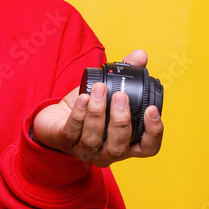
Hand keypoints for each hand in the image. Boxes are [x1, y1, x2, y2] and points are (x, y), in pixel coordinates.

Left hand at [32, 49, 162, 167]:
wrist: (54, 119)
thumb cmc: (87, 109)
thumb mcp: (108, 93)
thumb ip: (126, 75)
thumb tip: (141, 56)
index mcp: (125, 143)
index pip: (147, 148)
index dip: (153, 132)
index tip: (151, 109)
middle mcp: (107, 152)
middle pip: (119, 146)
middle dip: (120, 120)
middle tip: (120, 96)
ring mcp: (85, 150)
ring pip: (93, 138)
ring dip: (97, 113)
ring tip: (99, 89)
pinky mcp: (64, 142)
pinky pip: (72, 130)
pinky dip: (79, 113)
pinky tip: (83, 97)